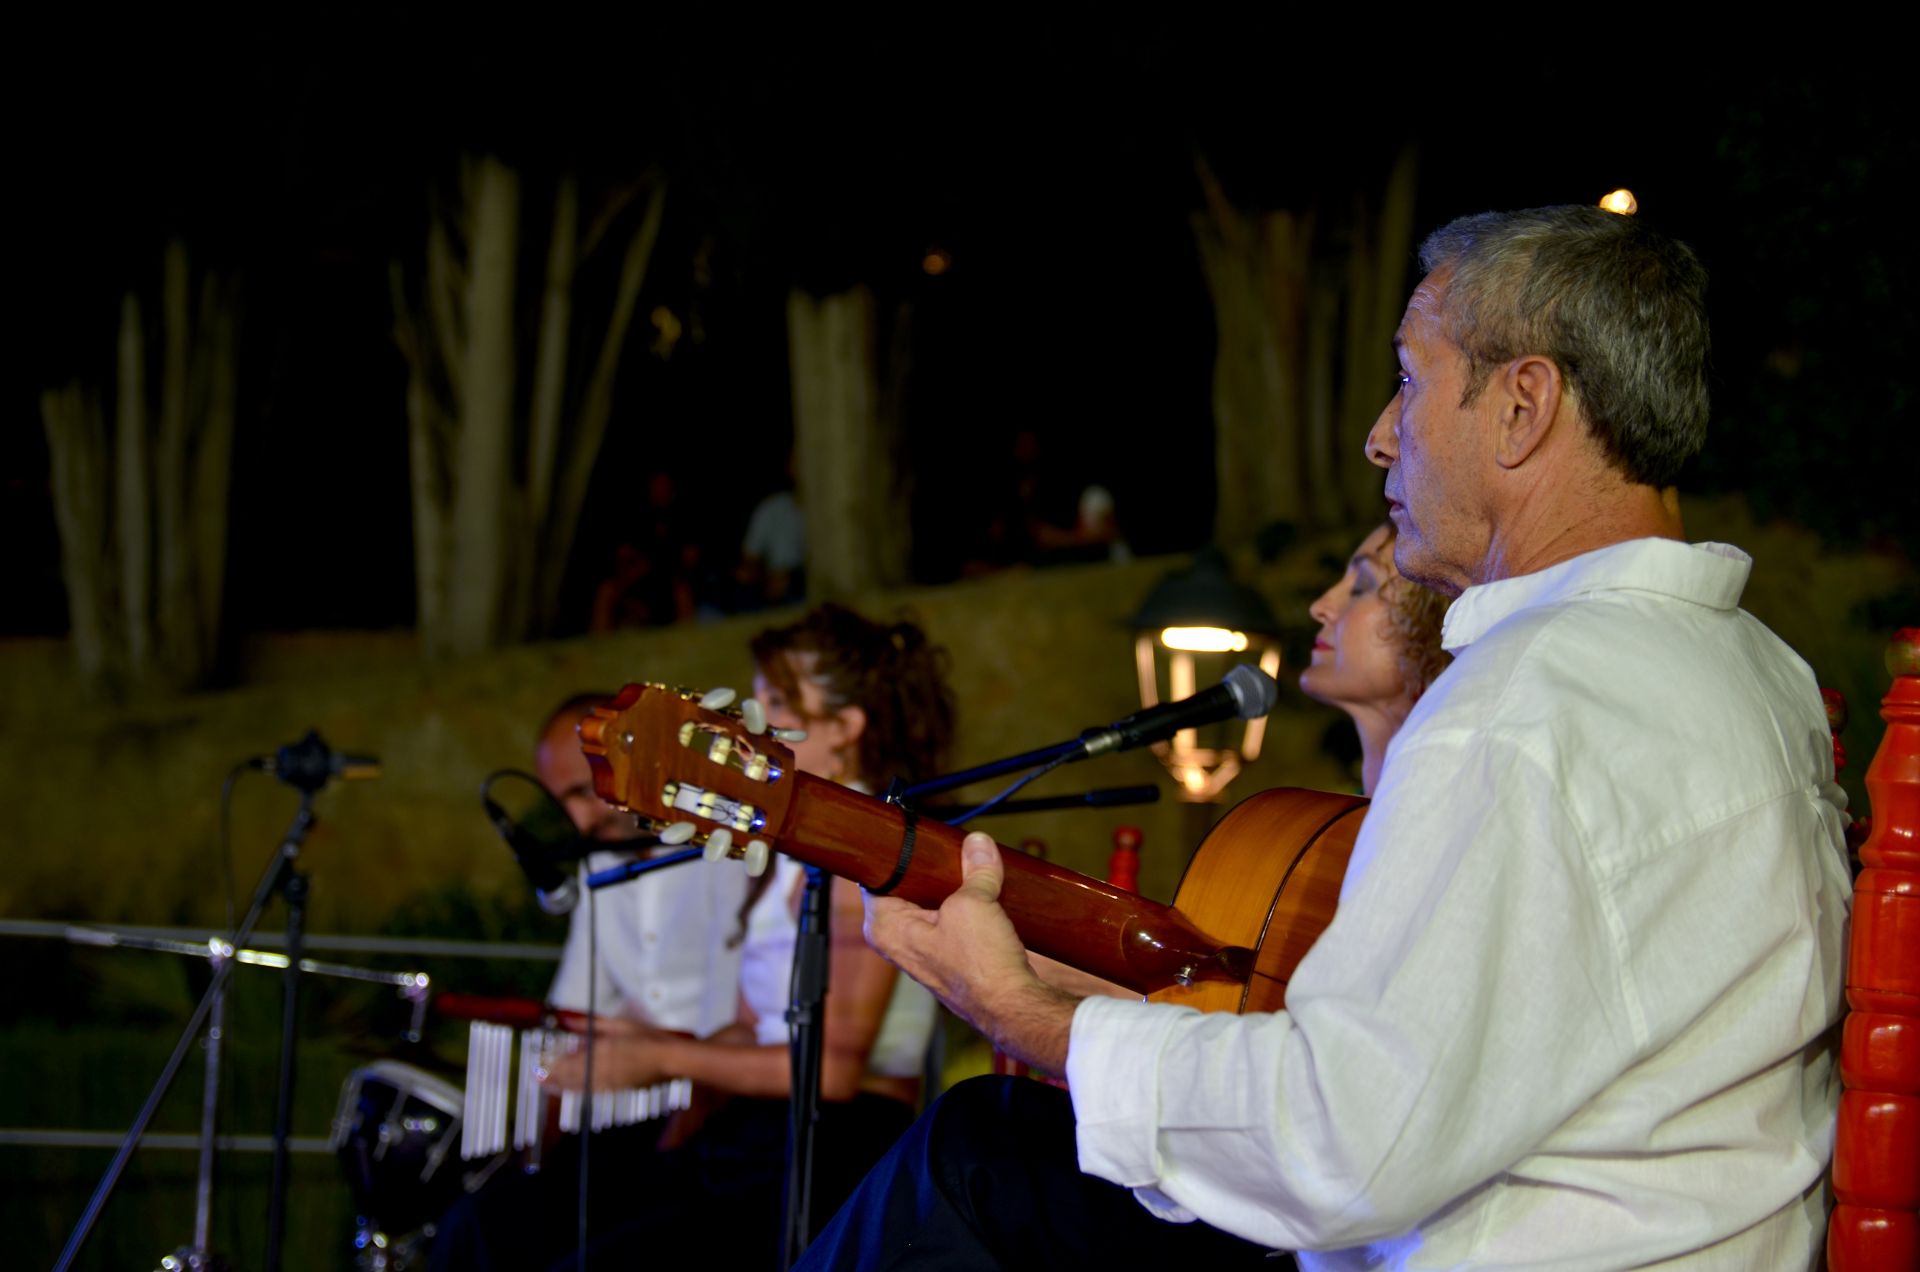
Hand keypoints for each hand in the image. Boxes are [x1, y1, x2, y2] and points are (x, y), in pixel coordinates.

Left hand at [540, 1022, 672, 1092]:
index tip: (538, 1065)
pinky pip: (591, 1091)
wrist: (669, 1060)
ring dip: (561, 1086)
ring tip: (548, 1086)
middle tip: (536, 1079)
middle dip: (552, 1078)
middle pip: (570, 1077)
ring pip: (578, 1087)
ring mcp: (608, 1083)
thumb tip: (569, 1022)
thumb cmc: (647, 1038)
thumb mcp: (619, 1025)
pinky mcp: (616, 1090)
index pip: (568, 1062)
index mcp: (599, 1052)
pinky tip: (572, 1088)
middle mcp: (600, 1071)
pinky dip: (578, 1089)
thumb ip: (592, 1025)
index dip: (552, 1066)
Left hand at [862, 832, 1078, 1071]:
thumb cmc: (981, 967)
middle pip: (904, 885)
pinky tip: (979, 888)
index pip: (875, 876)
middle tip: (947, 845)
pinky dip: (961, 902)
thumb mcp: (975, 903)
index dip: (894, 853)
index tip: (913, 834)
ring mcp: (922, 949)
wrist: (1011, 1005)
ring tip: (967, 864)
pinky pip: (947, 916)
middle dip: (927, 866)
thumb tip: (978, 844)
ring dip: (949, 884)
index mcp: (886, 926)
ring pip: (929, 900)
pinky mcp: (946, 955)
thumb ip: (975, 869)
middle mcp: (897, 939)